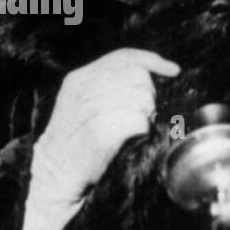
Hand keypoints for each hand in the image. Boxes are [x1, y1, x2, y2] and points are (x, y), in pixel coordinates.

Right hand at [34, 48, 179, 203]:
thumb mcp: (83, 103)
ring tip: (135, 127)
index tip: (173, 70)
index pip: (123, 56)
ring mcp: (90, 109)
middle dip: (149, 94)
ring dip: (146, 113)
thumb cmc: (76, 140)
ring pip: (141, 97)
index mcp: (79, 77)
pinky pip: (139, 121)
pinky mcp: (100, 133)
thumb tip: (148, 75)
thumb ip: (107, 85)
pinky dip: (143, 130)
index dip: (152, 60)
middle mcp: (84, 88)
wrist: (56, 174)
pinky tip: (133, 137)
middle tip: (144, 113)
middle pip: (137, 75)